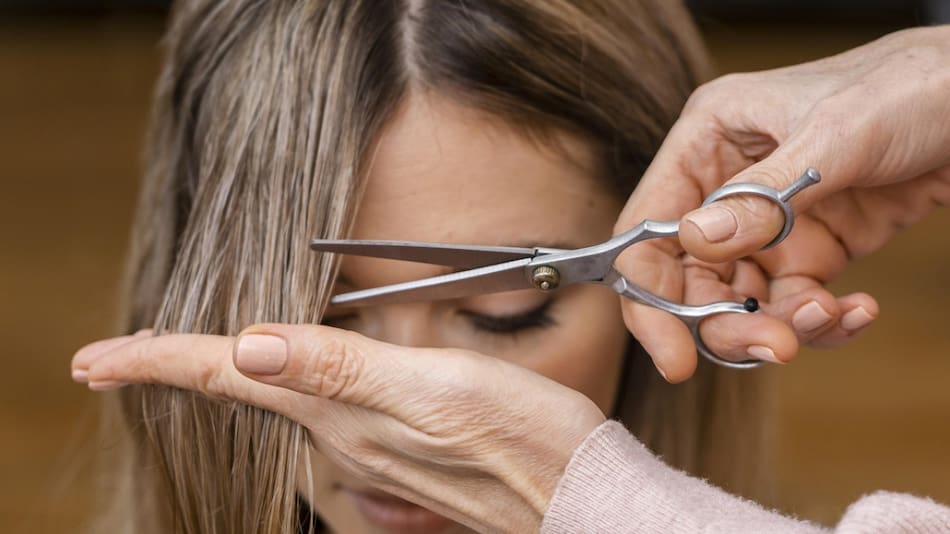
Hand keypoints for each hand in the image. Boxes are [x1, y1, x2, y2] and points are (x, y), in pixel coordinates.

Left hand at [71, 325, 605, 532]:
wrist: (575, 495)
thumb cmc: (521, 439)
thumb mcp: (436, 390)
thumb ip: (343, 369)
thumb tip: (251, 348)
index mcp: (342, 411)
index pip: (230, 378)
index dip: (160, 361)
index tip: (95, 359)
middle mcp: (343, 436)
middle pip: (239, 397)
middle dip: (178, 372)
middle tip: (120, 357)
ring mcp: (369, 450)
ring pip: (273, 409)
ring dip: (222, 381)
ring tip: (185, 360)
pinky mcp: (397, 453)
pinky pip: (316, 419)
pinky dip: (280, 395)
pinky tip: (285, 385)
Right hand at [617, 25, 949, 380]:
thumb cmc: (907, 87)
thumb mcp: (834, 135)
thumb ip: (763, 194)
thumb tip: (696, 243)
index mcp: (708, 142)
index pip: (650, 229)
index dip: (649, 296)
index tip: (673, 357)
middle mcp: (726, 187)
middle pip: (692, 279)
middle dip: (727, 324)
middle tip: (774, 349)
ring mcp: (770, 223)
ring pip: (743, 303)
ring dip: (781, 327)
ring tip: (829, 318)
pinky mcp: (813, 249)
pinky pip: (797, 303)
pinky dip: (823, 320)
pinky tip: (858, 309)